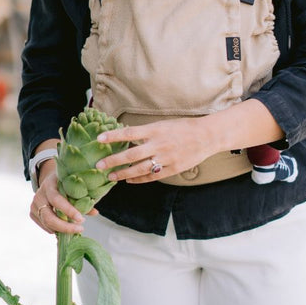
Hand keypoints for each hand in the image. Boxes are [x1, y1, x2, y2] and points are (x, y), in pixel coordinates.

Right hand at [29, 165, 96, 234]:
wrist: (49, 179)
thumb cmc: (64, 182)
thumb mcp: (72, 184)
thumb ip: (82, 198)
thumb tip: (95, 213)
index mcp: (49, 185)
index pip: (57, 200)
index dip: (68, 211)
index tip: (81, 219)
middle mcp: (39, 195)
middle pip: (49, 217)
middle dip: (65, 227)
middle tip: (79, 229)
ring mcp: (34, 204)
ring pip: (46, 223)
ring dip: (61, 229)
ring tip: (74, 229)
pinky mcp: (32, 212)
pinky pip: (43, 225)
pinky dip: (54, 229)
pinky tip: (64, 228)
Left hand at [95, 117, 213, 183]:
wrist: (206, 136)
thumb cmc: (183, 127)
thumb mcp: (162, 124)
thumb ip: (146, 131)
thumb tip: (126, 135)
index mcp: (155, 130)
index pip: (129, 133)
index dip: (113, 136)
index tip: (99, 139)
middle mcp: (159, 144)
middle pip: (131, 155)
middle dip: (113, 160)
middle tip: (98, 165)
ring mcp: (166, 158)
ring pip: (140, 169)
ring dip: (123, 173)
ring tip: (111, 176)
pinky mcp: (172, 169)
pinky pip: (152, 176)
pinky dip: (139, 179)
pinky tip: (129, 180)